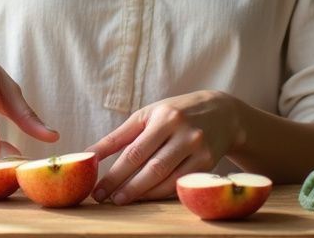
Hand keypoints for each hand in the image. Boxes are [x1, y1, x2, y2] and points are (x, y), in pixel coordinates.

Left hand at [86, 90, 242, 204]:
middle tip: (107, 199)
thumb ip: (119, 136)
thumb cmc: (175, 113)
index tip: (98, 189)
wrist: (223, 113)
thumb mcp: (148, 115)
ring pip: (166, 180)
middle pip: (151, 168)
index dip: (114, 174)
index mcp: (165, 118)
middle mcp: (184, 133)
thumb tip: (90, 155)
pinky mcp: (209, 165)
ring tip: (122, 199)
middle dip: (126, 187)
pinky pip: (180, 185)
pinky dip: (161, 193)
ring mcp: (199, 150)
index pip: (135, 151)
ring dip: (142, 194)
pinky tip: (146, 197)